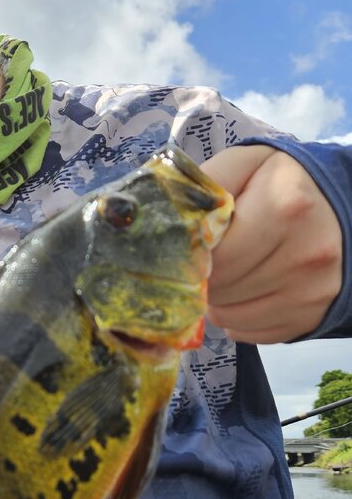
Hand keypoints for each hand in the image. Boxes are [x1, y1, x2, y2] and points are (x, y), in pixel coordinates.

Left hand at [201, 145, 342, 343]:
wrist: (340, 208)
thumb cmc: (282, 185)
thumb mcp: (246, 164)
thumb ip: (203, 184)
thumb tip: (163, 218)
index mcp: (285, 206)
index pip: (214, 255)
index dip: (192, 254)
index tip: (191, 245)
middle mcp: (305, 254)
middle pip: (219, 290)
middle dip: (202, 278)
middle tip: (208, 259)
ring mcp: (311, 292)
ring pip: (228, 318)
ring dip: (216, 300)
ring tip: (228, 272)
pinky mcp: (311, 318)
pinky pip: (249, 334)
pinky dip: (237, 318)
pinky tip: (245, 291)